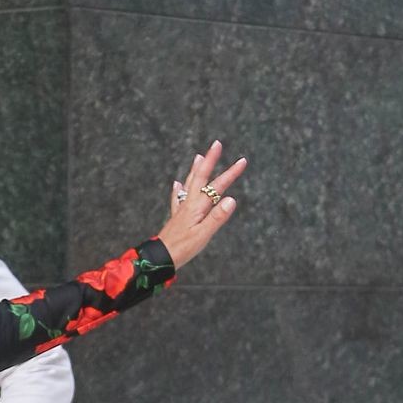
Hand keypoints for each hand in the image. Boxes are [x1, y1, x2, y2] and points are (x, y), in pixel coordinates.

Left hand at [156, 140, 246, 270]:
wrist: (160, 259)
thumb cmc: (182, 249)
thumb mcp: (203, 235)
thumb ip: (217, 217)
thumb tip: (231, 199)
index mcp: (197, 207)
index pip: (217, 186)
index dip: (230, 173)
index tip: (242, 161)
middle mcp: (189, 204)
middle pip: (200, 177)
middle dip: (210, 160)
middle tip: (217, 144)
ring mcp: (181, 210)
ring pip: (189, 184)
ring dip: (195, 169)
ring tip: (199, 156)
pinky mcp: (176, 218)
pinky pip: (177, 199)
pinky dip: (179, 189)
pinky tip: (177, 184)